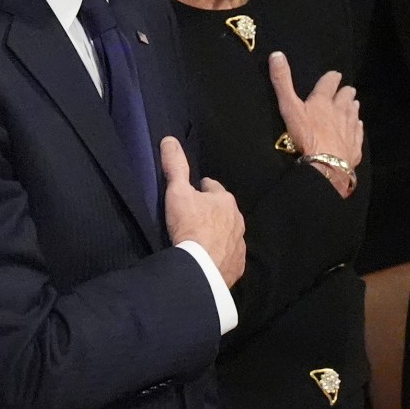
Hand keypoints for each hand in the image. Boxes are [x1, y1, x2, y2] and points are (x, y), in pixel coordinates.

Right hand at [160, 136, 244, 287]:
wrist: (201, 269)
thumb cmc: (190, 226)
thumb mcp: (177, 193)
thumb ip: (175, 166)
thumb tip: (169, 139)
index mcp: (225, 200)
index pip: (212, 188)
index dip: (199, 190)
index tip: (189, 196)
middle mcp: (238, 220)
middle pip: (222, 211)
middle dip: (211, 212)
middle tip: (191, 219)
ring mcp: (239, 244)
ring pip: (228, 233)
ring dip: (217, 234)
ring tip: (199, 239)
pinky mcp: (237, 265)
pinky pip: (229, 255)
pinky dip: (220, 254)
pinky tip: (208, 258)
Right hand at [268, 51, 360, 197]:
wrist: (326, 164)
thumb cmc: (306, 135)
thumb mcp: (289, 107)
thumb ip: (282, 82)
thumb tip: (276, 54)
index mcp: (323, 100)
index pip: (329, 83)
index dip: (332, 78)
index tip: (335, 74)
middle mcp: (340, 111)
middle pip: (346, 97)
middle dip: (346, 92)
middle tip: (347, 89)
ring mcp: (349, 128)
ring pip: (354, 113)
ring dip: (353, 107)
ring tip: (353, 104)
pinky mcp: (354, 144)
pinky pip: (358, 132)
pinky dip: (358, 127)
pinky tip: (358, 126)